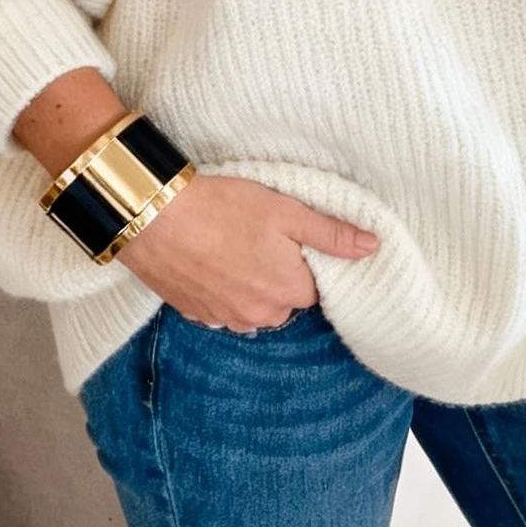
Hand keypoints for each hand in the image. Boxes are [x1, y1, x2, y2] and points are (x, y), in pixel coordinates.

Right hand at [120, 173, 378, 330]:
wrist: (153, 216)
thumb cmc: (223, 208)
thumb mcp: (286, 211)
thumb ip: (331, 234)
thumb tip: (373, 247)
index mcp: (289, 292)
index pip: (313, 288)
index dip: (301, 262)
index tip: (285, 240)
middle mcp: (260, 315)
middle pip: (282, 301)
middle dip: (274, 276)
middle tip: (254, 237)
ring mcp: (224, 318)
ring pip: (250, 306)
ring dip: (245, 285)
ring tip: (228, 247)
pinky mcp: (193, 313)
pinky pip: (219, 307)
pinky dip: (217, 289)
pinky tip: (207, 261)